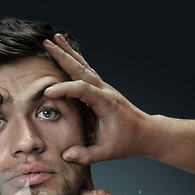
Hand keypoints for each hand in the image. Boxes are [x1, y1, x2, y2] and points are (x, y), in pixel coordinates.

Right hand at [43, 35, 153, 163]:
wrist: (147, 133)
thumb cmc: (129, 142)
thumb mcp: (108, 152)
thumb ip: (87, 155)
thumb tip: (66, 156)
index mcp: (107, 103)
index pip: (83, 90)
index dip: (65, 90)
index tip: (48, 92)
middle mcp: (105, 91)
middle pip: (82, 69)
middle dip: (63, 56)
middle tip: (47, 43)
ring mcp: (104, 88)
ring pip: (84, 66)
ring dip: (69, 52)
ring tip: (55, 38)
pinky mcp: (102, 90)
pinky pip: (87, 72)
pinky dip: (75, 61)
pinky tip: (67, 53)